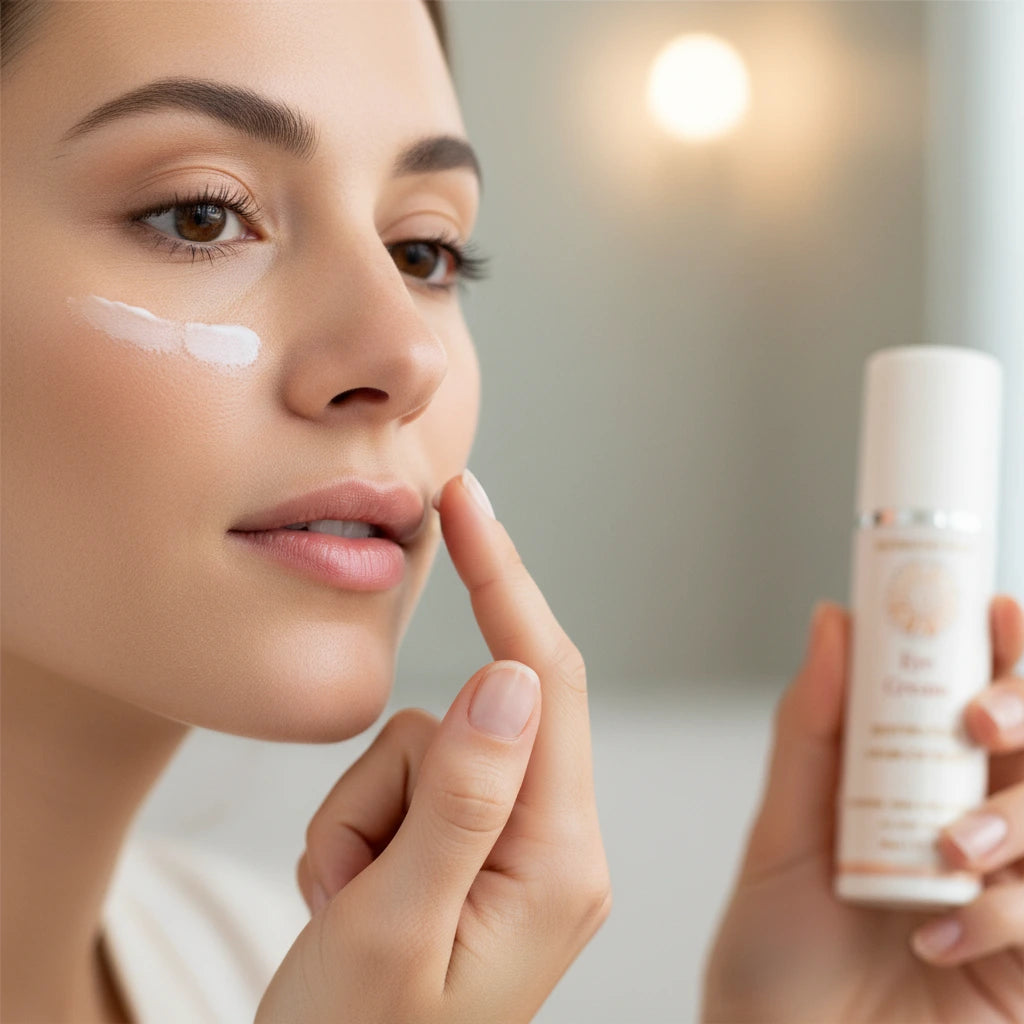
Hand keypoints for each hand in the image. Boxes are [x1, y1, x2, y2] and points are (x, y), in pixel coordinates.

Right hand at [256, 471, 610, 1023]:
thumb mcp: (392, 927)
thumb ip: (461, 796)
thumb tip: (512, 677)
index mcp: (560, 862)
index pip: (549, 683)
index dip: (504, 580)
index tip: (466, 501)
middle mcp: (558, 845)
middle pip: (485, 715)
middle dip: (401, 769)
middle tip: (354, 866)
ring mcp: (518, 845)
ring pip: (434, 743)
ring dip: (369, 809)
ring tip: (349, 905)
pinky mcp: (476, 845)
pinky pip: (416, 776)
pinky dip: (365, 822)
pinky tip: (353, 898)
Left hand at [701, 595, 1023, 1022]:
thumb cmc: (776, 950)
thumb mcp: (783, 831)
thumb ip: (813, 728)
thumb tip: (833, 618)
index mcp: (919, 786)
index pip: (983, 701)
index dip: (1004, 648)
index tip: (994, 610)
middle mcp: (974, 828)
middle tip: (978, 719)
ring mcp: (1010, 893)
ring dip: (1016, 819)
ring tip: (947, 852)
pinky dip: (1007, 912)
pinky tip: (942, 936)